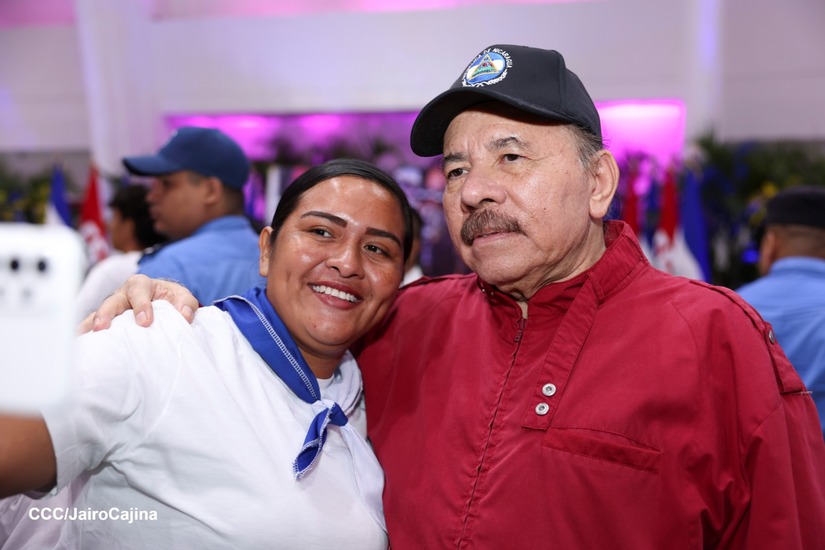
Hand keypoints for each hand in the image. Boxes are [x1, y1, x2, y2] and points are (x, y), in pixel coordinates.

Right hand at [77, 274, 198, 332]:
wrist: (162, 304)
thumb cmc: (170, 299)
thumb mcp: (181, 297)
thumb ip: (187, 303)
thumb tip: (185, 316)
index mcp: (141, 285)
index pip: (139, 292)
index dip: (142, 306)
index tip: (145, 322)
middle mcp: (122, 294)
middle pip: (111, 301)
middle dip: (106, 313)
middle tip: (102, 327)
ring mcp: (111, 308)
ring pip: (98, 314)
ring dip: (90, 325)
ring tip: (82, 338)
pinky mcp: (106, 321)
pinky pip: (92, 326)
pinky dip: (85, 334)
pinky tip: (79, 345)